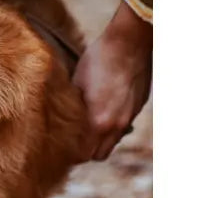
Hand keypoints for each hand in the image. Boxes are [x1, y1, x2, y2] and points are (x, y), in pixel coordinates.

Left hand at [73, 0, 152, 161]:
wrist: (130, 42)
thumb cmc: (99, 58)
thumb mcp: (77, 83)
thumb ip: (72, 108)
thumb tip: (63, 121)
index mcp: (98, 121)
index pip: (83, 155)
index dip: (71, 153)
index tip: (60, 145)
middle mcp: (117, 125)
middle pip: (99, 155)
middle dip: (84, 151)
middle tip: (71, 138)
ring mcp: (129, 117)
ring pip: (112, 143)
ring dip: (99, 140)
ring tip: (86, 125)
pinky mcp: (137, 108)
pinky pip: (122, 128)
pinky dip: (111, 127)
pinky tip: (102, 110)